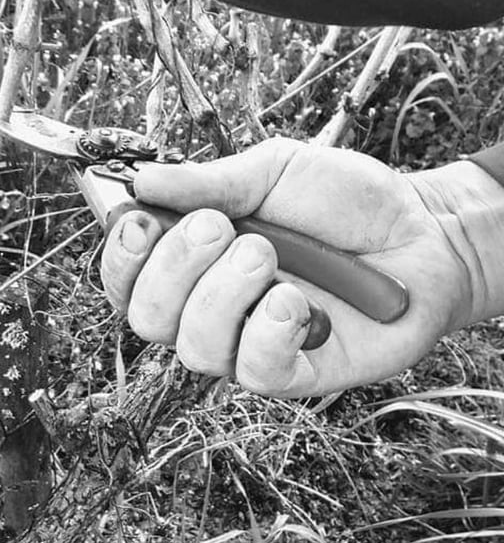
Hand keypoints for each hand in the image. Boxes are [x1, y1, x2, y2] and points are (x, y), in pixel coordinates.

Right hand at [101, 138, 503, 396]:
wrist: (422, 233)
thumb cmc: (344, 200)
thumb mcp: (274, 170)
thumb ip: (210, 181)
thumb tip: (141, 182)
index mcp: (195, 256)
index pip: (128, 273)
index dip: (120, 254)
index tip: (139, 220)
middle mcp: (210, 304)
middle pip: (145, 316)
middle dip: (174, 268)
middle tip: (221, 227)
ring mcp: (248, 342)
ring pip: (192, 346)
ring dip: (223, 294)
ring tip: (268, 255)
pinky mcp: (292, 372)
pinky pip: (251, 371)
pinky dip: (266, 331)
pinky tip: (296, 302)